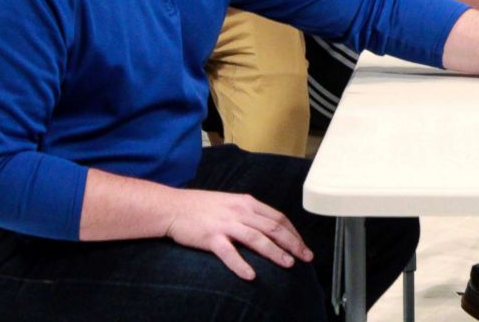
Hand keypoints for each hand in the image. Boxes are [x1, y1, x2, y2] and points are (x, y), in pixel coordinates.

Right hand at [165, 189, 312, 280]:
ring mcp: (226, 224)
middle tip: (306, 256)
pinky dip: (241, 265)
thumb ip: (249, 213)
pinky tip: (251, 276)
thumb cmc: (201, 207)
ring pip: (257, 238)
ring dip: (275, 252)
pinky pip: (229, 253)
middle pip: (273, 228)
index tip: (303, 245)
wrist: (172, 207)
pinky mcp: (211, 237)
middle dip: (293, 243)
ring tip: (289, 264)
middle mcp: (240, 211)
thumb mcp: (231, 204)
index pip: (278, 217)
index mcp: (247, 203)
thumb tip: (269, 227)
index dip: (293, 232)